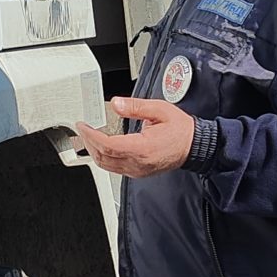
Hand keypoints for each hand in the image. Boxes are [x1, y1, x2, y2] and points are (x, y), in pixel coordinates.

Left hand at [72, 97, 195, 177]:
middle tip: (82, 130)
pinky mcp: (139, 172)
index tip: (83, 126)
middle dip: (89, 143)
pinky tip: (101, 147)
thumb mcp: (159, 110)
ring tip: (88, 138)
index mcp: (143, 148)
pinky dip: (104, 158)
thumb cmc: (181, 130)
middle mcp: (139, 163)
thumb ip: (135, 107)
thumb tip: (117, 103)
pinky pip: (115, 168)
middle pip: (104, 157)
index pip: (109, 145)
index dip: (92, 136)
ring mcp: (138, 170)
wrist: (194, 146)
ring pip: (107, 165)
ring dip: (94, 152)